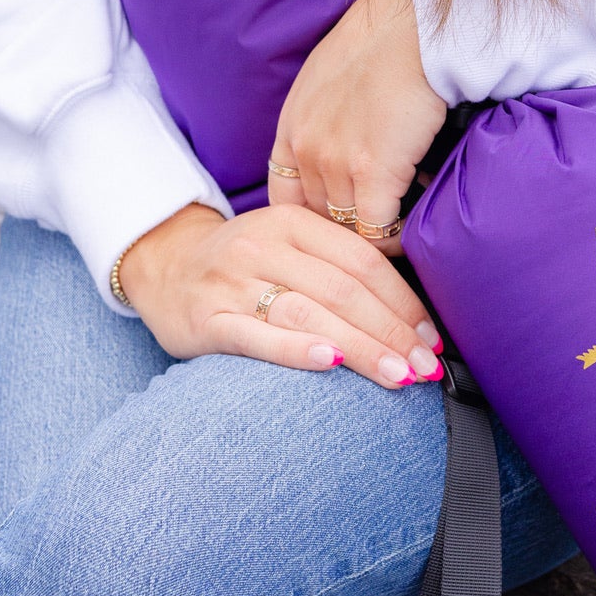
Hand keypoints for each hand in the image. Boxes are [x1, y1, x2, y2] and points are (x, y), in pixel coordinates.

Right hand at [116, 202, 442, 389]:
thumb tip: (410, 310)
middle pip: (342, 289)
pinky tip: (329, 363)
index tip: (432, 337)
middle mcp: (263, 245)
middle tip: (425, 367)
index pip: (361, 259)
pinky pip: (256, 335)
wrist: (164, 267)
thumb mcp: (287, 244)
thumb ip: (336, 263)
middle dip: (391, 331)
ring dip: (360, 347)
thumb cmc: (243, 266)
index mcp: (291, 220)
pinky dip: (295, 349)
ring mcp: (233, 282)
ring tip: (397, 376)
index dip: (402, 300)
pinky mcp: (207, 319)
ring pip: (308, 312)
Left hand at [267, 0, 446, 250]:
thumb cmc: (379, 46)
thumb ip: (319, 123)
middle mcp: (305, 149)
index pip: (284, 200)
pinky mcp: (373, 172)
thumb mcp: (324, 82)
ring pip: (348, 229)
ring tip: (400, 224)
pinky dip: (395, 237)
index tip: (340, 221)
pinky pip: (377, 231)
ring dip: (374, 234)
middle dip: (345, 228)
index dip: (312, 218)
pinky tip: (412, 222)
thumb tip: (340, 155)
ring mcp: (335, 163)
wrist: (409, 29)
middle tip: (378, 227)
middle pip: (318, 219)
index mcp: (290, 128)